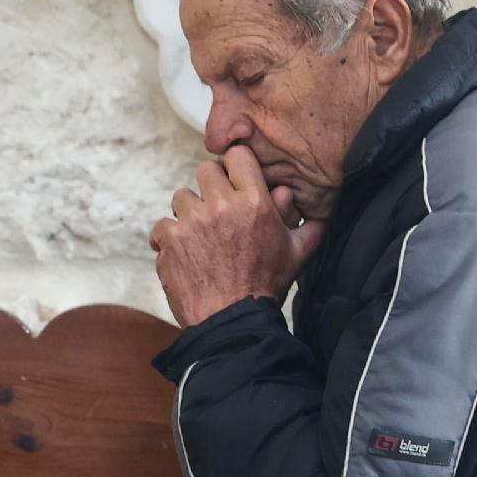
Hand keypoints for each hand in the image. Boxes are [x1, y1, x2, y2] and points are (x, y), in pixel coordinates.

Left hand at [150, 145, 327, 326]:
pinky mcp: (170, 240)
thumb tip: (314, 208)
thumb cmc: (265, 286)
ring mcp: (192, 221)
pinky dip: (169, 238)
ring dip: (189, 212)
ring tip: (200, 235)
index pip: (238, 155)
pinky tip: (183, 252)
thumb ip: (308, 225)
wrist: (233, 321)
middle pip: (206, 169)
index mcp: (255, 202)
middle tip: (217, 210)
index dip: (234, 166)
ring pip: (182, 196)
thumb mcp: (296, 254)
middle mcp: (222, 205)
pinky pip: (163, 225)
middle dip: (210, 187)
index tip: (233, 178)